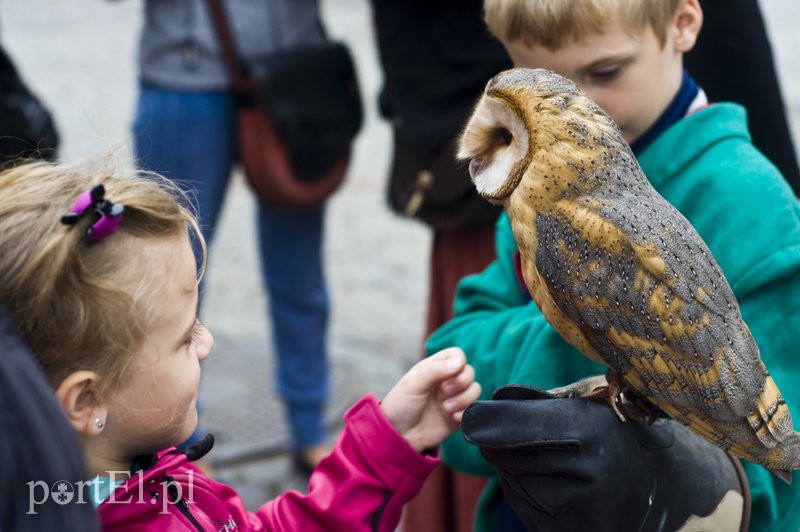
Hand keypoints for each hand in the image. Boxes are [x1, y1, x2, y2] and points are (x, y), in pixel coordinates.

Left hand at [381, 348, 480, 452]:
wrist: (399, 435)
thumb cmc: (400, 406)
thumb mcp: (413, 384)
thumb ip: (435, 370)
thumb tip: (459, 363)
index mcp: (434, 368)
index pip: (457, 355)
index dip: (459, 361)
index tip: (452, 372)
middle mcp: (446, 381)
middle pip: (469, 372)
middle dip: (461, 382)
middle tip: (444, 392)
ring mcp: (453, 398)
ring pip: (475, 390)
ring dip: (464, 399)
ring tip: (446, 408)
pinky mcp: (458, 415)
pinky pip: (474, 409)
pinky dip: (466, 412)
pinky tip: (452, 418)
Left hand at [461, 385, 749, 531]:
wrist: (666, 486)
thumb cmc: (620, 431)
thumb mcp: (588, 401)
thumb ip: (539, 401)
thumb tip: (485, 412)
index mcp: (591, 432)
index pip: (515, 424)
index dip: (488, 418)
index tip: (471, 414)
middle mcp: (585, 475)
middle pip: (506, 453)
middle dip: (500, 438)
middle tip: (514, 429)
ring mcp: (578, 510)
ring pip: (512, 478)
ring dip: (514, 465)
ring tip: (550, 457)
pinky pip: (523, 505)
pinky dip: (525, 489)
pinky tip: (551, 480)